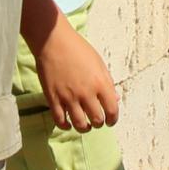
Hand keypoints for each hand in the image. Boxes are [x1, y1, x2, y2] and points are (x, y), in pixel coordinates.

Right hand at [35, 17, 120, 132]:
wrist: (54, 42)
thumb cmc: (78, 49)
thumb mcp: (99, 63)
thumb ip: (108, 83)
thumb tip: (115, 100)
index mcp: (100, 83)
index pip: (112, 110)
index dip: (113, 119)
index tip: (110, 121)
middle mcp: (86, 93)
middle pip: (96, 120)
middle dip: (98, 123)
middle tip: (97, 121)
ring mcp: (68, 97)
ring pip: (79, 125)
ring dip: (84, 128)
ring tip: (85, 125)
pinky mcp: (53, 99)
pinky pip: (60, 120)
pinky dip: (65, 126)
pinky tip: (68, 123)